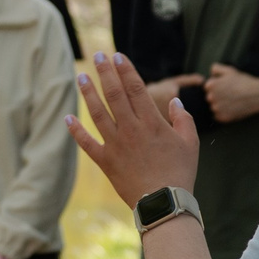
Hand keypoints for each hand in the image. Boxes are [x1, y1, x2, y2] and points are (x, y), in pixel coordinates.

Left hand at [70, 51, 200, 208]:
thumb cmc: (180, 172)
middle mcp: (131, 129)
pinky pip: (87, 143)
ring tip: (81, 77)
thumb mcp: (190, 143)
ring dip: (88, 93)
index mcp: (151, 122)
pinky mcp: (105, 161)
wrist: (163, 202)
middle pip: (114, 94)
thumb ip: (184, 120)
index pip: (135, 88)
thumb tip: (175, 102)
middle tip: (98, 56)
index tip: (117, 56)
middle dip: (105, 73)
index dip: (125, 70)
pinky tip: (68, 118)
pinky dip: (76, 131)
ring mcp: (116, 144)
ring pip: (98, 113)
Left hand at [201, 63, 258, 124]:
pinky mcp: (222, 117)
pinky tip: (233, 108)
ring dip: (221, 106)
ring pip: (214, 107)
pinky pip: (219, 116)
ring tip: (233, 101)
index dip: (218, 86)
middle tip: (231, 94)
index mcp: (211, 85)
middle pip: (210, 98)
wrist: (257, 95)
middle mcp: (211, 97)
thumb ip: (216, 68)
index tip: (227, 87)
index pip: (208, 87)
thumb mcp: (230, 70)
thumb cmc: (244, 82)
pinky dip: (225, 114)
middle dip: (218, 96)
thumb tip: (210, 73)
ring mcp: (216, 108)